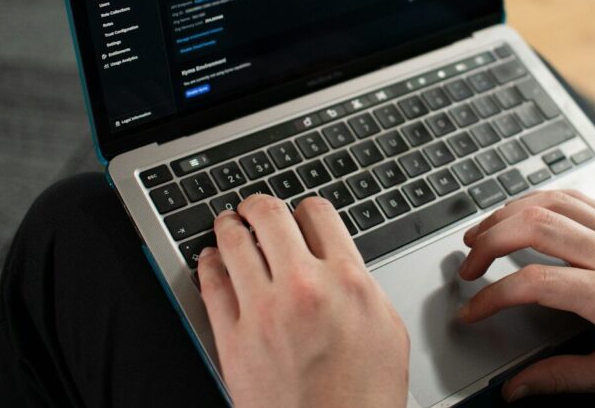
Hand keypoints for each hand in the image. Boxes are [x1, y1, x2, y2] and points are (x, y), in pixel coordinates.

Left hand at [197, 194, 408, 407]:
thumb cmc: (366, 396)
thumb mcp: (386, 328)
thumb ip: (361, 284)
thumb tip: (341, 262)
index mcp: (347, 279)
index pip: (317, 212)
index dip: (305, 209)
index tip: (299, 216)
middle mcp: (305, 286)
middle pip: (270, 215)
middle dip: (259, 206)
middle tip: (254, 209)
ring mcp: (264, 311)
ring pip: (234, 242)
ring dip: (229, 226)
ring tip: (228, 225)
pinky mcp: (233, 339)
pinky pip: (210, 284)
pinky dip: (208, 264)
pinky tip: (210, 260)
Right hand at [458, 189, 594, 401]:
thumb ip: (559, 379)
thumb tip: (516, 390)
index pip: (533, 284)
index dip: (492, 297)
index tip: (472, 311)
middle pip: (534, 226)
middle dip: (488, 241)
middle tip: (467, 264)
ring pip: (550, 202)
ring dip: (507, 213)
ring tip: (481, 233)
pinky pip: (573, 196)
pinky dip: (537, 200)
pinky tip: (520, 213)